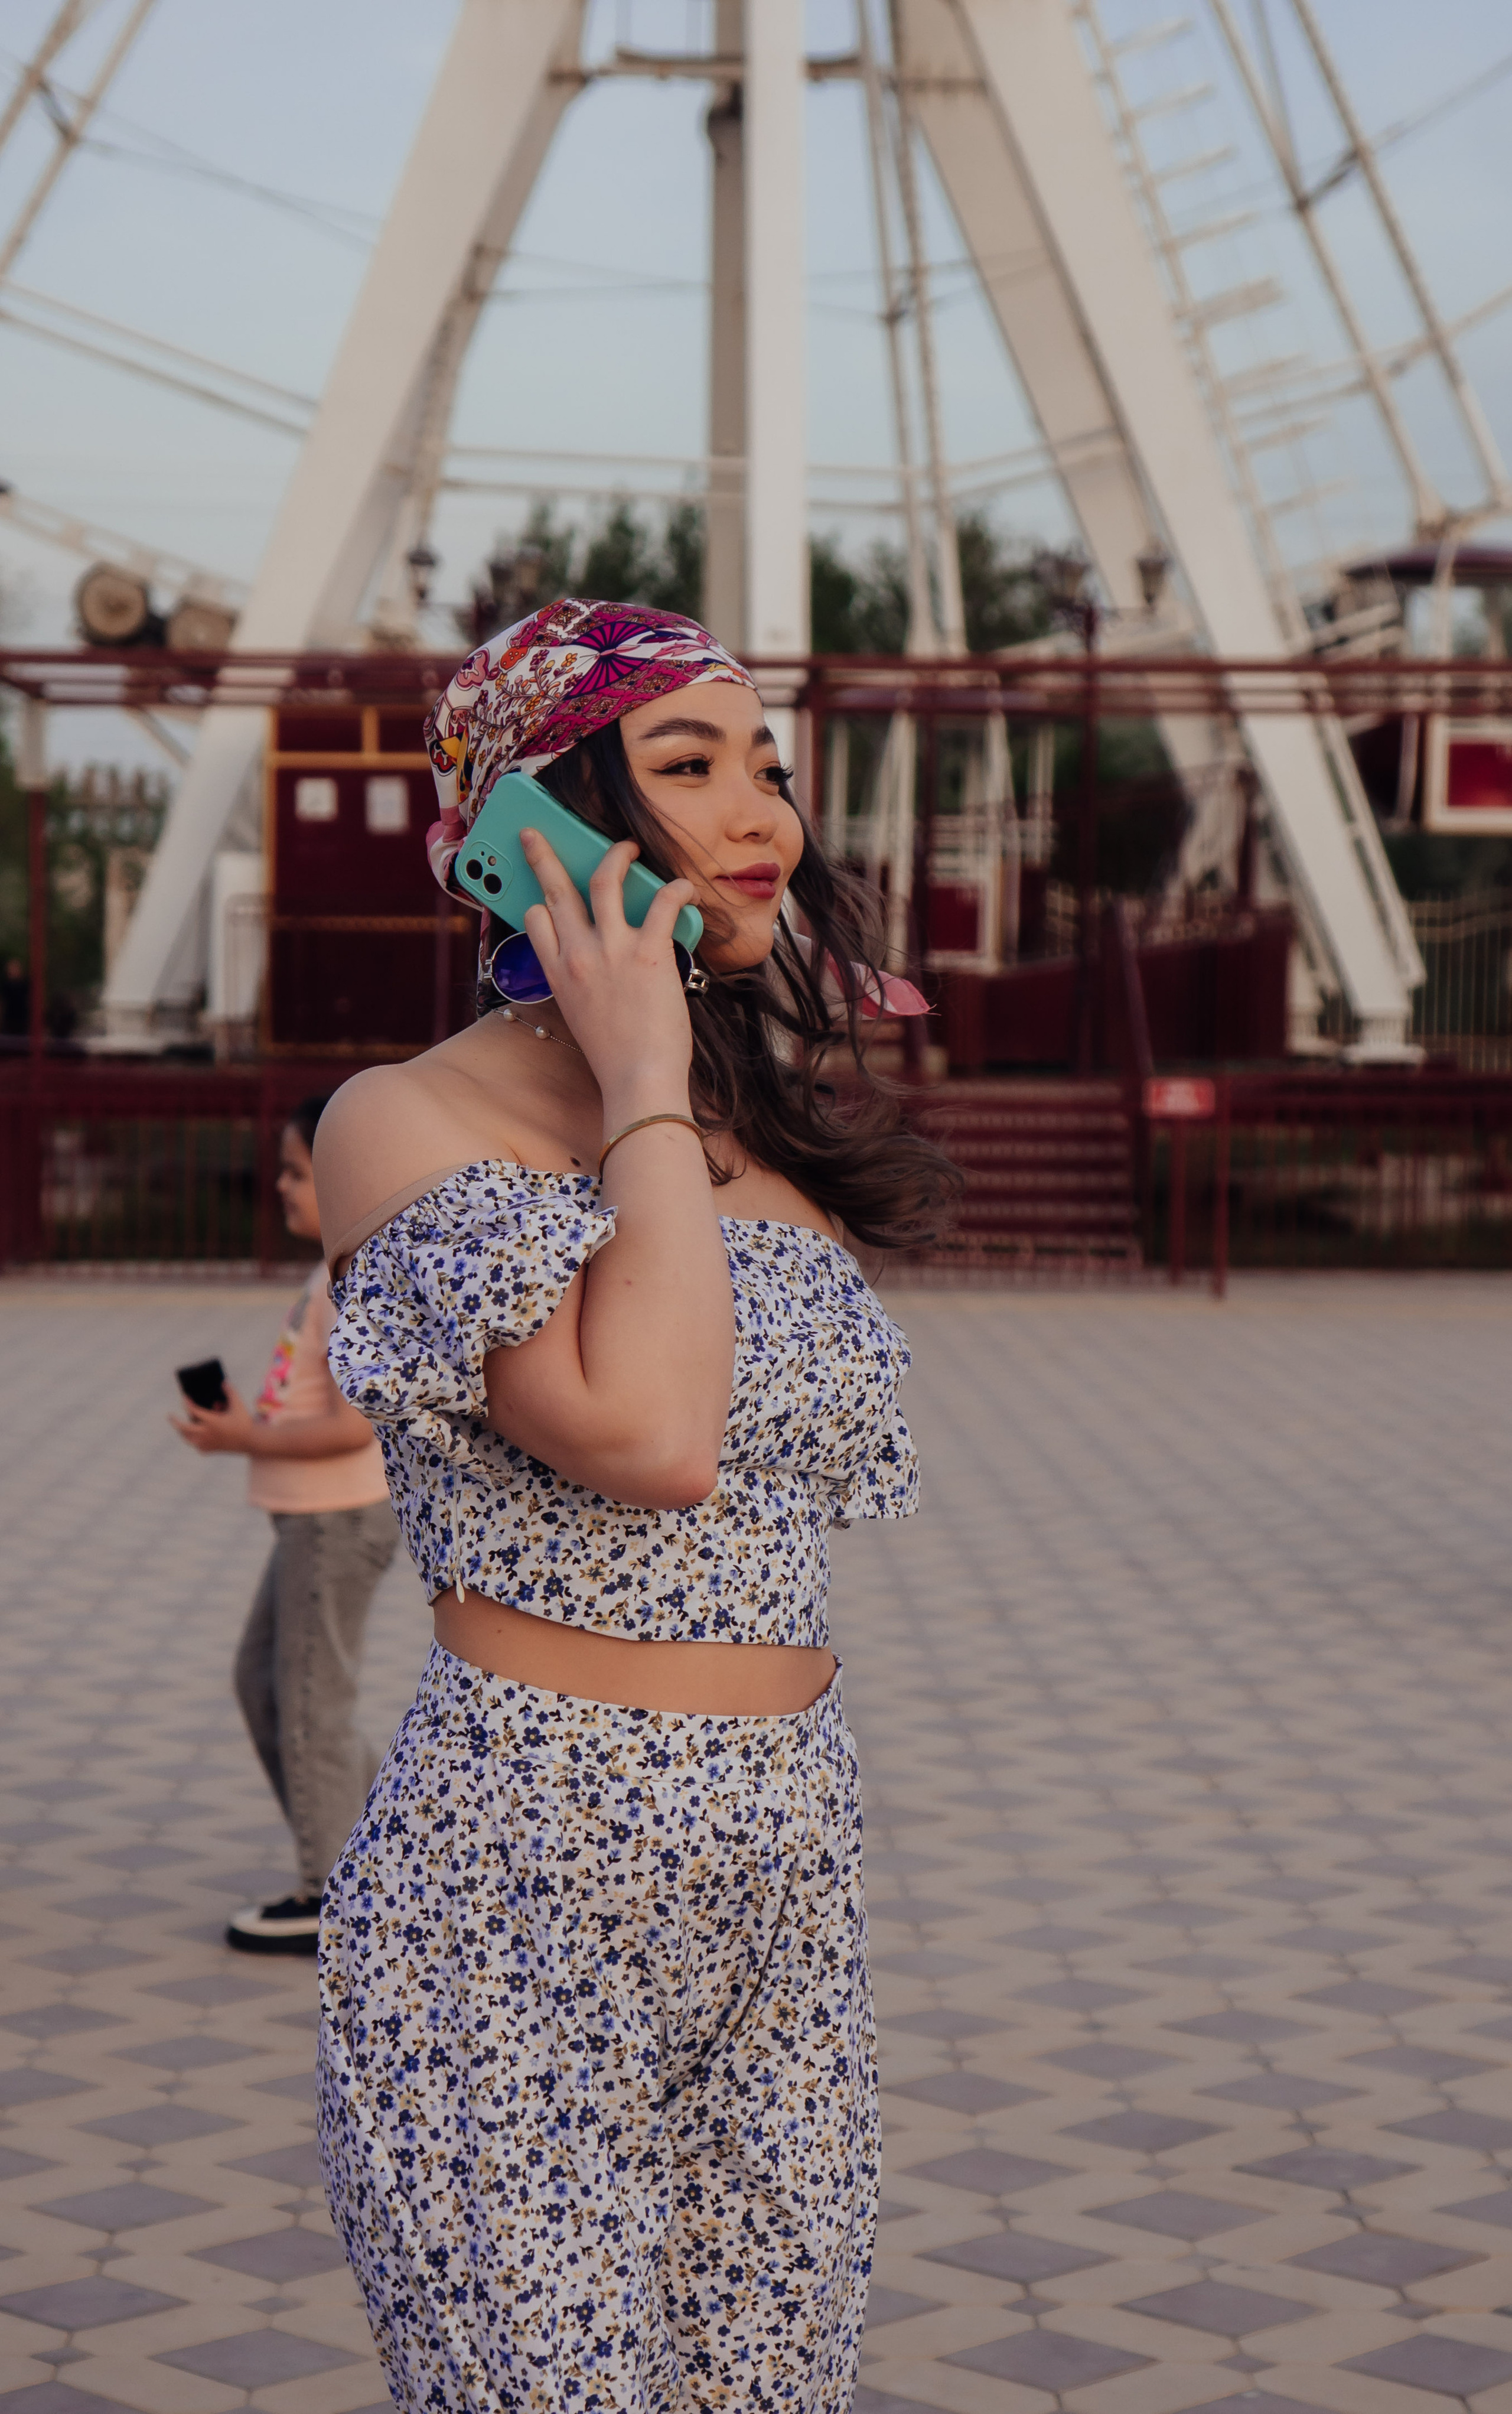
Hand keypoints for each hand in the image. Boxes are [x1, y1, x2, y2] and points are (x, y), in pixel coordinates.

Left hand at [169, 1382, 258, 1455]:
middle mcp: (206, 1433)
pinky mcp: (209, 1450)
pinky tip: (196, 1436)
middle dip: (175, 1421)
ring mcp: (207, 1443)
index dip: (187, 1402)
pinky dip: (194, 1440)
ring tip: (181, 1426)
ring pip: (188, 1438)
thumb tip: (223, 1382)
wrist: (251, 1441)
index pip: (193, 1411)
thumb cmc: (244, 1421)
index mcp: (212, 1421)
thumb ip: (231, 1391)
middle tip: (169, 1415)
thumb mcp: (239, 1404)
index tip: (184, 1397)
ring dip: (183, 1432)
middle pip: (184, 1428)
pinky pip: (196, 1445)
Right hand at [519, 831, 701, 1124]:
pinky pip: (662, 902)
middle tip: (536, 832)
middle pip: (554, 888)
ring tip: (628, 846)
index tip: (546, 896)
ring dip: (616, 854)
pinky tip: (684, 889)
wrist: (638, 1082)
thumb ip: (585, 985)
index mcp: (558, 974)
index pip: (536, 920)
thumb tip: (604, 967)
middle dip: (543, 853)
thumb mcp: (583, 1017)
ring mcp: (611, 950)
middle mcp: (577, 955)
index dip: (541, 903)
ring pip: (603, 878)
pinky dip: (676, 889)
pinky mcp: (648, 953)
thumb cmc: (617, 1058)